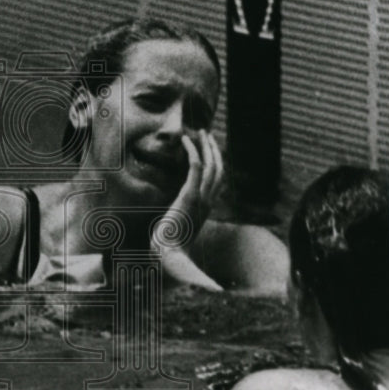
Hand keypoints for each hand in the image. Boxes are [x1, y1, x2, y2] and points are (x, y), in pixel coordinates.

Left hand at [150, 129, 223, 291]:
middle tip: (207, 135)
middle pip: (219, 170)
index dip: (216, 164)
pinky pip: (196, 167)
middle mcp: (208, 202)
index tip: (209, 152)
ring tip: (201, 132)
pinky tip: (185, 140)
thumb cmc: (170, 248)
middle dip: (215, 151)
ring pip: (211, 165)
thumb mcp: (178, 231)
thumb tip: (173, 219)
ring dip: (207, 146)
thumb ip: (180, 221)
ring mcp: (201, 198)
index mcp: (207, 209)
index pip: (217, 182)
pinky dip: (193, 151)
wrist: (169, 257)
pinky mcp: (190, 195)